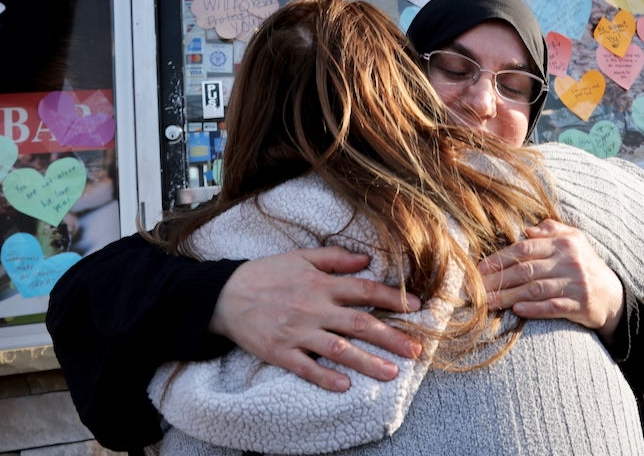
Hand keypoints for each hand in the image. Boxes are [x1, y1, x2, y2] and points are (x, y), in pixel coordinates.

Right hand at [209, 247, 422, 391]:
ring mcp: (297, 332)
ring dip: (367, 362)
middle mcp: (314, 308)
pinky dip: (325, 378)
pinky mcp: (281, 352)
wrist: (226, 295)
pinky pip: (306, 368)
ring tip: (392, 373)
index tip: (416, 306)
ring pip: (339, 350)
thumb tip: (367, 262)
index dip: (392, 299)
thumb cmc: (267, 274)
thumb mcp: (301, 257)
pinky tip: (345, 387)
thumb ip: (335, 259)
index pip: (364, 291)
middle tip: (417, 350)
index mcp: (321, 284)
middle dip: (391, 338)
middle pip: (360, 324)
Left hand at [478, 219, 623, 340]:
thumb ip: (551, 229)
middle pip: (526, 270)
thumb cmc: (584, 263)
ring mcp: (575, 284)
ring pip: (535, 290)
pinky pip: (552, 307)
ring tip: (489, 303)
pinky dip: (533, 309)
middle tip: (476, 289)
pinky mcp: (580, 305)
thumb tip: (526, 229)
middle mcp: (570, 261)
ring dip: (509, 297)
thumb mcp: (574, 239)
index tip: (480, 268)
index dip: (500, 259)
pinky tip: (516, 311)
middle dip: (498, 280)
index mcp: (564, 243)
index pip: (525, 249)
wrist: (612, 294)